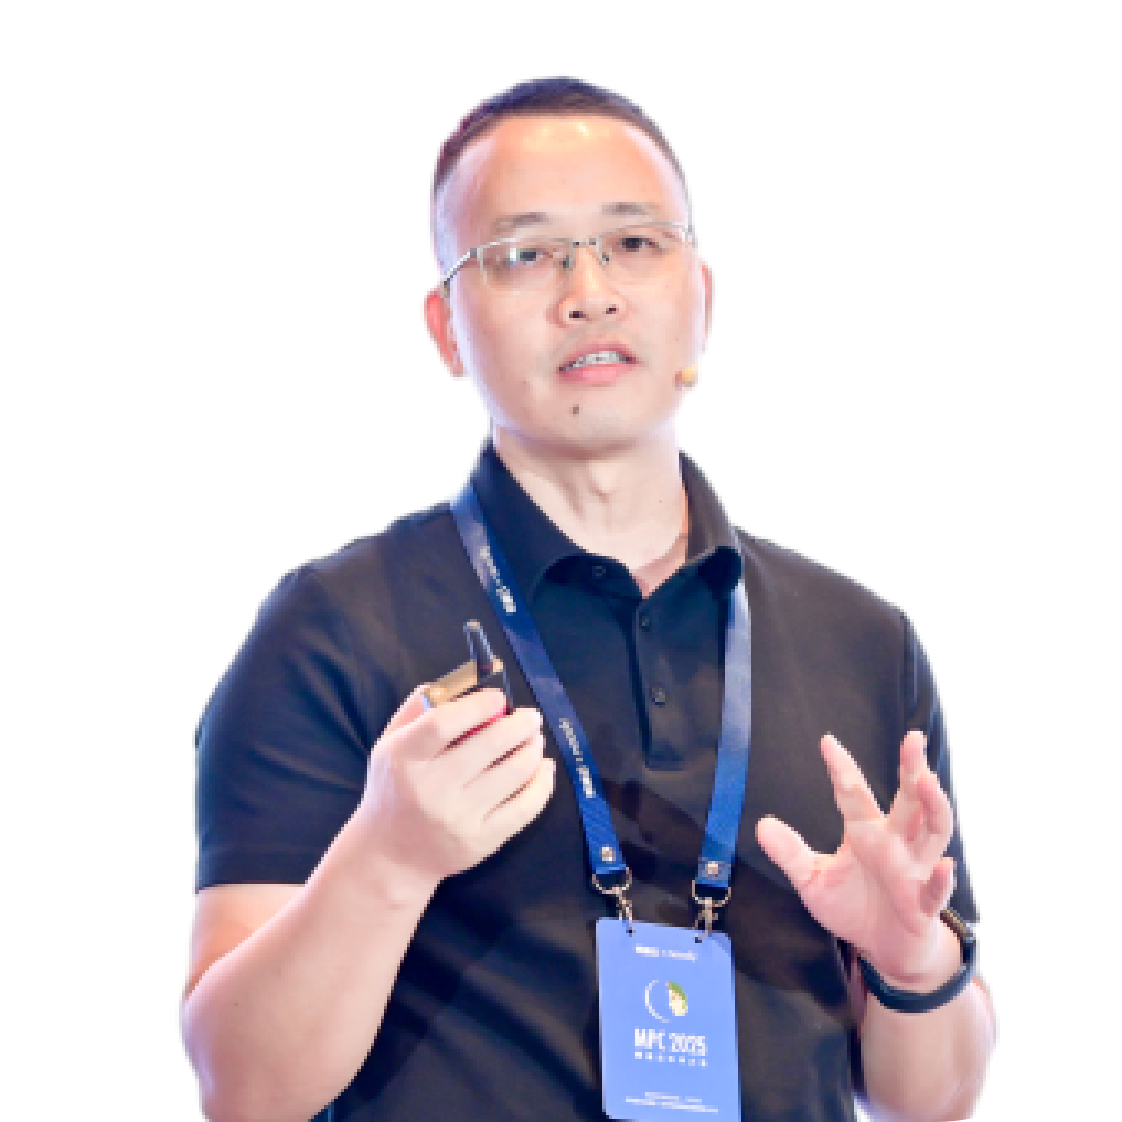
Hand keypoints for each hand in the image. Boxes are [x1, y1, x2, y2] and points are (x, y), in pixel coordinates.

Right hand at [356, 686, 554, 888]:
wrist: (390, 856)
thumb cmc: (393, 789)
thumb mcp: (390, 743)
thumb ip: (419, 707)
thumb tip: (463, 683)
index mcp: (405, 757)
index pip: (445, 722)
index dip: (480, 704)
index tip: (498, 698)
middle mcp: (432, 788)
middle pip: (490, 744)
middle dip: (520, 723)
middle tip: (530, 716)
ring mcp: (459, 817)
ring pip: (514, 772)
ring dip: (533, 748)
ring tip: (535, 738)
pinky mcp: (481, 841)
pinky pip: (525, 807)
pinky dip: (542, 782)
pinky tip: (544, 767)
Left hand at [755, 731, 955, 985]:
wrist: (883, 950)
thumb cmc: (853, 907)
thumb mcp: (813, 880)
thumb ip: (791, 854)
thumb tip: (761, 825)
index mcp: (865, 832)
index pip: (852, 794)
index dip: (841, 768)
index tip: (826, 742)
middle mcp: (894, 844)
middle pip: (908, 801)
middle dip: (911, 769)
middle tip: (912, 739)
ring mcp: (913, 871)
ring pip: (932, 832)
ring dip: (933, 807)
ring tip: (928, 782)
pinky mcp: (923, 905)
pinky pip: (935, 890)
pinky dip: (940, 879)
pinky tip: (943, 865)